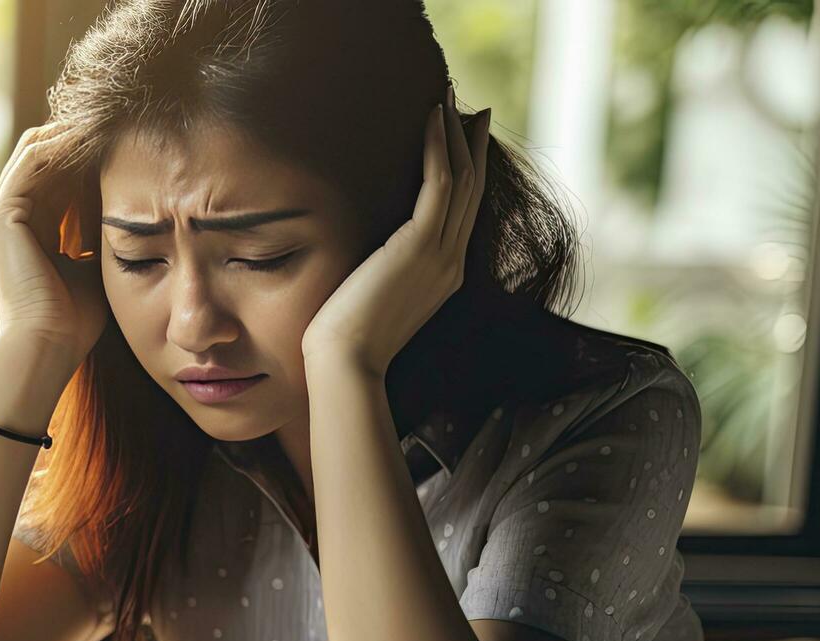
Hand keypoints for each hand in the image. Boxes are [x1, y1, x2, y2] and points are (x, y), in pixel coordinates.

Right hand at [0, 121, 107, 372]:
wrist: (48, 344)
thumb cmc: (73, 320)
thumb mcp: (91, 264)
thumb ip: (97, 234)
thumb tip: (126, 208)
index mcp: (25, 233)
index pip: (54, 178)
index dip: (85, 156)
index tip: (123, 139)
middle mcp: (7, 221)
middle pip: (42, 158)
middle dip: (77, 137)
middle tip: (116, 118)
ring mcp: (0, 217)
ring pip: (35, 152)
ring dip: (69, 133)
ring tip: (105, 118)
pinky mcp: (1, 216)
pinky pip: (31, 162)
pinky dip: (59, 144)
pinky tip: (90, 135)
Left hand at [300, 89, 491, 378]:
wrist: (346, 364)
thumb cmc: (345, 340)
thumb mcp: (375, 297)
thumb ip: (386, 271)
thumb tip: (371, 252)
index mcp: (443, 275)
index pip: (463, 213)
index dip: (468, 172)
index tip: (467, 140)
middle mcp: (451, 262)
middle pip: (472, 190)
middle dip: (472, 146)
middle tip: (474, 110)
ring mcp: (441, 254)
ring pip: (461, 180)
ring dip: (456, 135)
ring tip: (448, 99)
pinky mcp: (420, 245)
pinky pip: (440, 184)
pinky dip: (438, 147)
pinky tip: (431, 119)